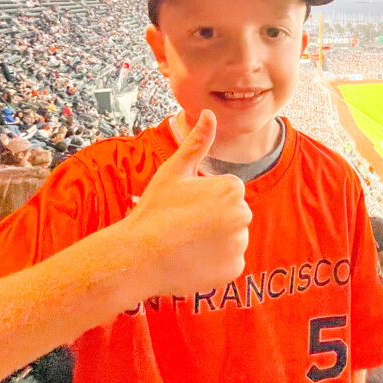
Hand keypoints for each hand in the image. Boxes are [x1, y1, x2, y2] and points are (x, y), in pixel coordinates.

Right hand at [119, 109, 250, 298]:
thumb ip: (198, 142)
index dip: (204, 199)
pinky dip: (214, 263)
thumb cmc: (154, 210)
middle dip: (213, 219)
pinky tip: (192, 261)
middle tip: (183, 226)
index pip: (227, 192)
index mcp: (232, 188)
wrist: (138, 257)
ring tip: (186, 244)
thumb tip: (210, 113)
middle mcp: (243, 215)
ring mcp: (240, 245)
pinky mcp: (234, 270)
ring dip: (214, 241)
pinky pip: (229, 262)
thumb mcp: (174, 171)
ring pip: (231, 239)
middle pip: (232, 214)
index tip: (184, 207)